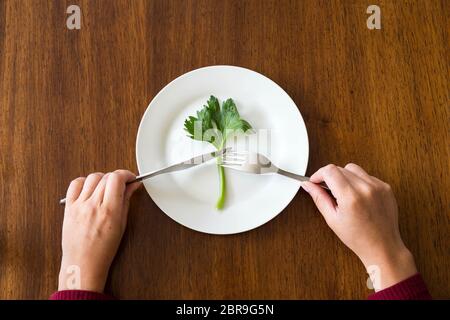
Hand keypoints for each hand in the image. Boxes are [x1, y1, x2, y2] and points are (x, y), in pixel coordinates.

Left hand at [58, 170, 140, 292]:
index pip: (117, 178)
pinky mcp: (68, 207)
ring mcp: (79, 205)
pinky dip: (84, 182)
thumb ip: (126, 201)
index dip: (126, 174)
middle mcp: (93, 205)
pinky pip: (75, 184)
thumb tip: (132, 187)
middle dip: (117, 178)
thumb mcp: (121, 225)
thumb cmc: (103, 249)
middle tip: (121, 185)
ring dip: (102, 179)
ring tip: (106, 188)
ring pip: (92, 177)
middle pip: (106, 176)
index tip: (130, 178)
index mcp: (109, 210)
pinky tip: (90, 189)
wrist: (83, 263)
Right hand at [302, 163, 416, 290]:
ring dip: (344, 177)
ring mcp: (378, 186)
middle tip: (328, 191)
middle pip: (340, 168)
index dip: (319, 174)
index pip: (330, 171)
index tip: (315, 181)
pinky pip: (366, 176)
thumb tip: (307, 185)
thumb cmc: (358, 238)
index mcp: (350, 197)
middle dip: (330, 177)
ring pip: (353, 169)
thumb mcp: (332, 219)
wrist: (383, 246)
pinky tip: (358, 196)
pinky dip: (358, 182)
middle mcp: (365, 188)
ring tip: (344, 193)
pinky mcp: (386, 187)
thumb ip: (319, 198)